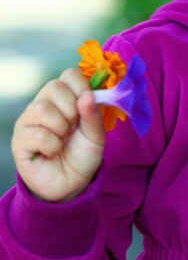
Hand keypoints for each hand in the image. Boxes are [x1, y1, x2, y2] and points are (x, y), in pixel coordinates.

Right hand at [11, 68, 104, 201]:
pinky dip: (51, 145)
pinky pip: (36, 133)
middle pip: (54, 86)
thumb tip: (87, 96)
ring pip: (43, 108)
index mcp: (63, 97)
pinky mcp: (19, 140)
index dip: (81, 88)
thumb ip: (93, 115)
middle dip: (71, 110)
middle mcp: (43, 104)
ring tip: (62, 141)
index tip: (86, 108)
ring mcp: (28, 121)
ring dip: (61, 128)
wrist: (71, 184)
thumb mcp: (96, 135)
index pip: (69, 75)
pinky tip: (52, 152)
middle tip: (73, 128)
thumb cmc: (82, 155)